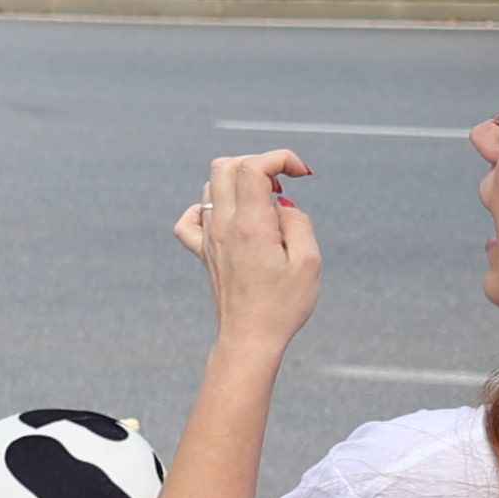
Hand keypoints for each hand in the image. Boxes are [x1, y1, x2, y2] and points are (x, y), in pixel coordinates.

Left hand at [171, 149, 322, 357]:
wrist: (250, 339)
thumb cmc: (283, 305)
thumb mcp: (309, 261)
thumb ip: (298, 221)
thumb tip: (280, 203)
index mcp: (251, 225)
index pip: (253, 167)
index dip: (281, 158)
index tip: (303, 175)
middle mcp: (223, 226)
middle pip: (226, 166)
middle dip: (259, 163)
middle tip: (283, 186)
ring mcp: (209, 238)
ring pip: (210, 187)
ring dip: (239, 183)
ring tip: (266, 206)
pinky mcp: (203, 253)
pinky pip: (189, 219)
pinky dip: (207, 208)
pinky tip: (228, 218)